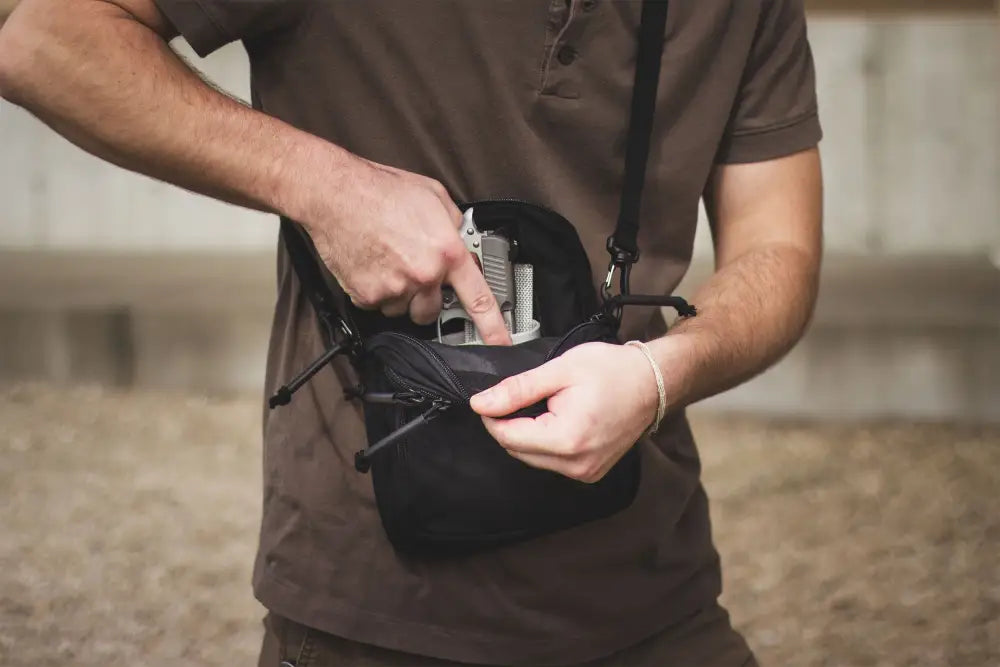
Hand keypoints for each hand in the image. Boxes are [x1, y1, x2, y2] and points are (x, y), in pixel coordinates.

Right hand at [302, 158, 511, 344]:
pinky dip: (374, 291)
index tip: (500, 344)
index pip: (479, 299)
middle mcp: (423, 274)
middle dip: (426, 298)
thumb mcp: (434, 196)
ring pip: (403, 310)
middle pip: (432, 312)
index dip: (493, 328)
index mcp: (446, 252)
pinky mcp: (367, 295)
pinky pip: (376, 305)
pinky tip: (371, 264)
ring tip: (387, 261)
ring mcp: (394, 288)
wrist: (336, 194)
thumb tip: (462, 240)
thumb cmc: (381, 190)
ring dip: (399, 294)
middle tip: (413, 273)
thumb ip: (454, 224)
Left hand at [469, 341, 663, 482]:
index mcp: (567, 439)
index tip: (493, 396)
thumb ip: (517, 390)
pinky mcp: (590, 472)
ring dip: (528, 433)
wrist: (652, 382)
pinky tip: (559, 419)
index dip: (493, 415)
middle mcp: (577, 464)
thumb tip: (482, 404)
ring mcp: (585, 472)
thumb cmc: (613, 371)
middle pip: (517, 450)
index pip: (507, 437)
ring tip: (549, 404)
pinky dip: (546, 442)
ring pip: (532, 458)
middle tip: (526, 395)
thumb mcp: (559, 370)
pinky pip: (552, 461)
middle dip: (511, 423)